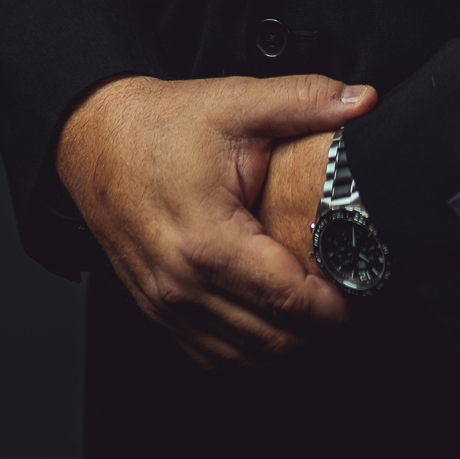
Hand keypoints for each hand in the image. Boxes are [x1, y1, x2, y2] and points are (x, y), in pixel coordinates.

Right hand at [56, 72, 377, 367]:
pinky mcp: (156, 311)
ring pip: (242, 360)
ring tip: (322, 316)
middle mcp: (182, 286)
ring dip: (288, 348)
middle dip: (322, 331)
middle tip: (354, 302)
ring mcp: (165, 305)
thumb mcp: (238, 103)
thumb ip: (306, 100)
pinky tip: (276, 327)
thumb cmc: (160, 125)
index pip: (288, 300)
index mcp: (207, 241)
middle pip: (271, 341)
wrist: (93, 139)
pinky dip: (250, 353)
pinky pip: (211, 357)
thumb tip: (364, 99)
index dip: (337, 305)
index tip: (366, 288)